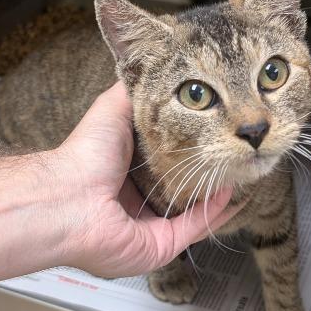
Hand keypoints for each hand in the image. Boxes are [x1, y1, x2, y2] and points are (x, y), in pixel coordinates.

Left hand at [50, 82, 234, 277]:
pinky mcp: (160, 245)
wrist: (69, 198)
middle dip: (207, 172)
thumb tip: (147, 65)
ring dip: (218, 193)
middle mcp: (136, 202)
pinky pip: (194, 229)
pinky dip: (214, 212)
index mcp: (124, 174)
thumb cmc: (83, 157)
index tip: (213, 130)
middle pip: (181, 188)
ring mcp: (149, 226)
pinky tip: (231, 192)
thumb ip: (134, 93)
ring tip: (241, 170)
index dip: (189, 148)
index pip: (165, 162)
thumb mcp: (112, 110)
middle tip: (231, 152)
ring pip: (193, 211)